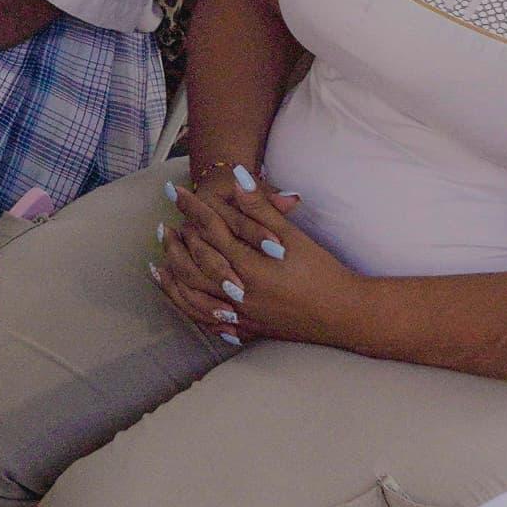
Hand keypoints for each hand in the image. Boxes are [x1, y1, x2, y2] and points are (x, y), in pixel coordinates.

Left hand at [154, 161, 354, 346]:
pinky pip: (210, 322)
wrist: (348, 314)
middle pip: (194, 266)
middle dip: (175, 245)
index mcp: (251, 267)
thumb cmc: (324, 272)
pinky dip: (190, 308)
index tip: (175, 192)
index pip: (210, 231)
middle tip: (163, 228)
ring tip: (158, 263)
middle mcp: (241, 293)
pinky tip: (182, 300)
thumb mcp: (294, 236)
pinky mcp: (250, 330)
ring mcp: (244, 315)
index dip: (191, 208)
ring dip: (174, 279)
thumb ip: (262, 207)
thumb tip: (238, 175)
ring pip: (194, 298)